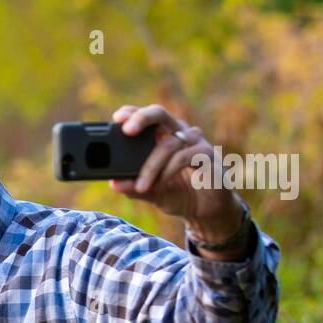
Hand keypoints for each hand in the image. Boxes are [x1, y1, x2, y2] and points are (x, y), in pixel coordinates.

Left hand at [107, 103, 243, 245]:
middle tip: (127, 131)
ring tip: (141, 186)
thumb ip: (133, 188)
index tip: (116, 118)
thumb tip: (114, 184)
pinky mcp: (208, 155)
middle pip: (160, 114)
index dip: (132, 112)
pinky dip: (169, 170)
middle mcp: (179, 133)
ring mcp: (195, 142)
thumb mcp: (152, 193)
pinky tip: (162, 183)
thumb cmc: (179, 194)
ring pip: (169, 144)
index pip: (146, 117)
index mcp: (163, 136)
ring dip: (151, 166)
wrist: (208, 210)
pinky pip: (185, 156)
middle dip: (141, 118)